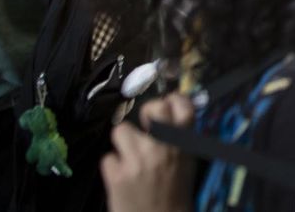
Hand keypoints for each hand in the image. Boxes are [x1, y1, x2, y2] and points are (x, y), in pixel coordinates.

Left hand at [102, 95, 194, 211]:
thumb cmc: (175, 194)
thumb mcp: (186, 163)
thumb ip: (178, 140)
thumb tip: (168, 116)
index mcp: (183, 144)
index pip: (181, 105)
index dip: (172, 99)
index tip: (166, 104)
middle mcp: (162, 147)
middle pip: (151, 108)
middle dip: (145, 114)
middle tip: (143, 127)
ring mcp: (138, 160)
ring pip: (121, 131)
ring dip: (123, 143)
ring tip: (129, 157)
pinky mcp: (117, 176)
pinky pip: (108, 158)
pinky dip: (113, 167)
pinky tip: (122, 178)